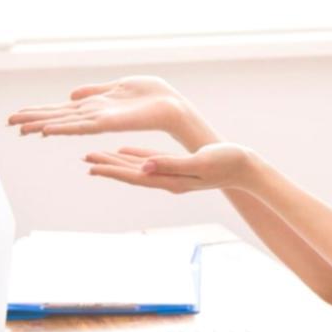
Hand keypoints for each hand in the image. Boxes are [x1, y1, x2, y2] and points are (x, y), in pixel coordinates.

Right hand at [7, 76, 206, 145]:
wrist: (174, 107)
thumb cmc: (153, 97)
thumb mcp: (118, 86)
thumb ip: (95, 90)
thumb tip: (72, 93)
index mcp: (95, 106)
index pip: (62, 110)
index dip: (40, 112)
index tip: (18, 115)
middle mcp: (94, 115)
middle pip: (58, 117)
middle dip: (33, 119)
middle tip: (8, 122)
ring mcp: (100, 120)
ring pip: (65, 122)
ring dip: (42, 124)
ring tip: (19, 127)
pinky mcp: (110, 123)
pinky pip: (82, 126)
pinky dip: (64, 127)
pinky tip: (47, 130)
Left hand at [84, 143, 254, 194]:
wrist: (245, 167)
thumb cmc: (227, 163)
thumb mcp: (199, 162)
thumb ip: (171, 164)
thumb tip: (144, 167)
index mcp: (171, 181)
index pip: (135, 177)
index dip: (112, 171)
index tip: (91, 166)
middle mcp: (168, 180)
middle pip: (131, 173)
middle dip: (108, 165)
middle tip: (86, 158)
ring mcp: (173, 174)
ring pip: (138, 167)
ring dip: (117, 161)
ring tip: (96, 155)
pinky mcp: (178, 165)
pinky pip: (150, 160)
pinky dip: (135, 155)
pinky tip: (123, 150)